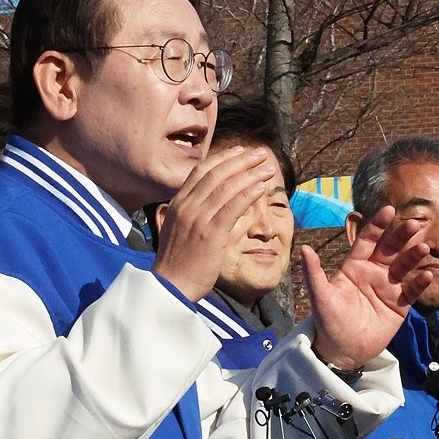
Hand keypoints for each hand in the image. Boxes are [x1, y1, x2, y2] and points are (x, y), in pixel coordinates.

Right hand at [152, 145, 274, 300]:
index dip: (223, 158)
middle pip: (216, 173)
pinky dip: (248, 194)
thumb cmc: (178, 263)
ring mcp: (197, 219)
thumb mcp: (178, 230)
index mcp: (177, 203)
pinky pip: (232, 207)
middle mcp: (186, 206)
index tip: (240, 151)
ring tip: (268, 167)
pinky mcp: (210, 233)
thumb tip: (211, 203)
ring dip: (250, 174)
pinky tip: (262, 187)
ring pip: (227, 187)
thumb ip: (192, 213)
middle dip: (241, 160)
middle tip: (261, 153)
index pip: (201, 171)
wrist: (170, 287)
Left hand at [302, 205, 431, 367]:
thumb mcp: (320, 297)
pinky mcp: (399, 305)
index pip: (368, 240)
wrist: (342, 351)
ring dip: (413, 256)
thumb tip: (304, 249)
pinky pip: (411, 291)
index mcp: (355, 266)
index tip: (388, 210)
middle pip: (390, 249)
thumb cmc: (328, 321)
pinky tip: (426, 275)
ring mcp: (388, 288)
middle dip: (400, 236)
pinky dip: (419, 283)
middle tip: (412, 224)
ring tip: (422, 247)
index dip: (378, 225)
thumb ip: (314, 273)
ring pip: (404, 266)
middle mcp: (374, 272)